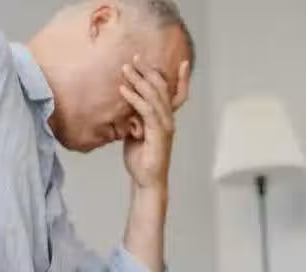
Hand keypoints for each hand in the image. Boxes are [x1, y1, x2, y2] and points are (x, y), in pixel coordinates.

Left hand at [120, 55, 189, 189]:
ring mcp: (165, 126)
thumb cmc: (141, 159)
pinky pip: (146, 111)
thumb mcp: (136, 134)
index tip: (181, 62)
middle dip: (149, 71)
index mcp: (166, 119)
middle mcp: (169, 119)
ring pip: (153, 96)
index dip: (181, 79)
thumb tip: (127, 107)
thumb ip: (135, 119)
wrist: (146, 180)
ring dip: (138, 81)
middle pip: (162, 89)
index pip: (177, 94)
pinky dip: (134, 98)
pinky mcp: (157, 133)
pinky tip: (124, 90)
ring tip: (125, 68)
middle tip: (135, 57)